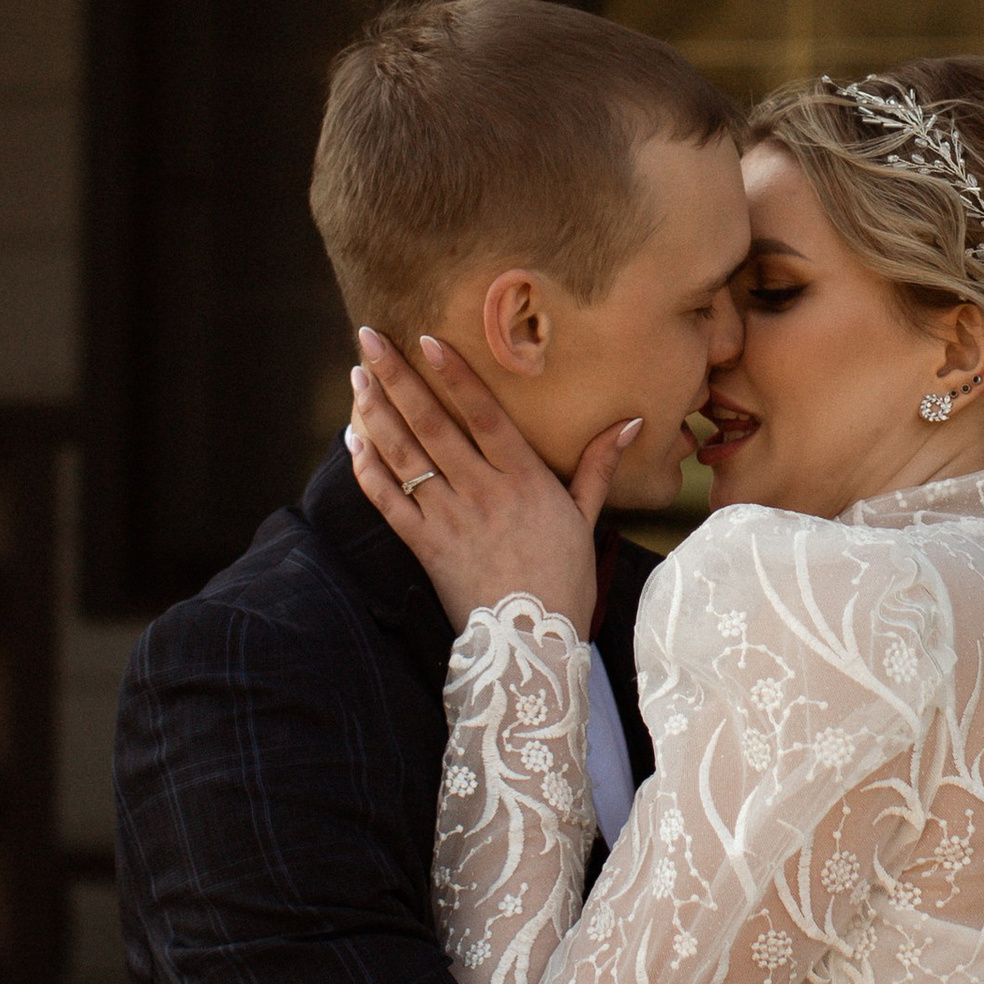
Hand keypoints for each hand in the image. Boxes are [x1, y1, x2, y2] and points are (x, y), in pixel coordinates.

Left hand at [346, 327, 639, 636]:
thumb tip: (632, 421)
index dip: (453, 374)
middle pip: (432, 424)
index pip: (482, 414)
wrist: (533, 644)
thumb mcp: (587, 517)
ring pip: (405, 456)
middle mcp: (482, 491)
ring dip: (376, 414)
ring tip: (358, 377)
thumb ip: (599, 465)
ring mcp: (450, 518)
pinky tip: (351, 439)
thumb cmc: (564, 577)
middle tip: (369, 339)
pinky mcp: (426, 546)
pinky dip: (368, 469)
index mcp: (524, 478)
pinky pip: (389, 502)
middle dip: (397, 379)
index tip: (426, 339)